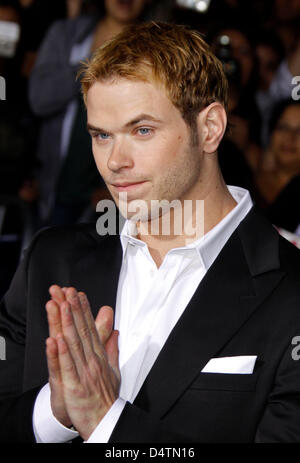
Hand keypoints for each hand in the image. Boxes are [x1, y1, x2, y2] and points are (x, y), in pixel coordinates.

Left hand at [46, 286, 119, 439]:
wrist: (107, 422)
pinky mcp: (75, 386)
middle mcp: (93, 361)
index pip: (91, 329)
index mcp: (99, 357)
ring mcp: (84, 372)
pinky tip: (57, 338)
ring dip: (69, 323)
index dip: (85, 310)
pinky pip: (67, 367)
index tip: (79, 294)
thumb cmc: (107, 398)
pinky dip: (62, 353)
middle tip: (69, 292)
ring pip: (75, 344)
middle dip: (75, 309)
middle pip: (83, 331)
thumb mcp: (113, 369)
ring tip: (64, 306)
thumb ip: (112, 349)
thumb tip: (116, 333)